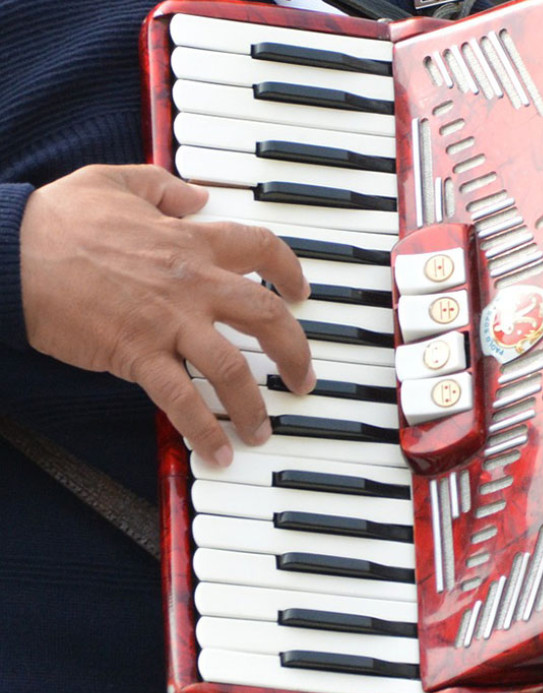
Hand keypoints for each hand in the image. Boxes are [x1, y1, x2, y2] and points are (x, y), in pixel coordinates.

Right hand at [19, 164, 314, 465]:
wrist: (10, 254)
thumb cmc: (55, 220)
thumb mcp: (114, 181)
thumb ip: (162, 188)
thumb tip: (196, 197)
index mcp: (190, 242)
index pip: (262, 249)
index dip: (290, 270)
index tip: (300, 291)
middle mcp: (191, 283)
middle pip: (267, 317)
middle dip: (296, 351)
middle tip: (303, 377)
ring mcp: (168, 322)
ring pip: (232, 368)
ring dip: (255, 405)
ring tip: (264, 430)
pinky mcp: (137, 354)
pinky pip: (182, 399)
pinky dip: (204, 430)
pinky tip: (218, 453)